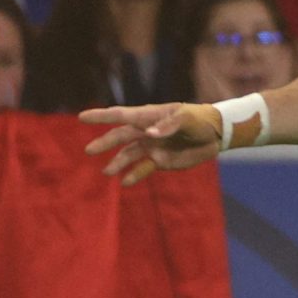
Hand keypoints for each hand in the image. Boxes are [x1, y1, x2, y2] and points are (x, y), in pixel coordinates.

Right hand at [81, 102, 225, 185]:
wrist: (215, 135)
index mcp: (148, 117)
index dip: (102, 116)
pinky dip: (134, 174)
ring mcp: (151, 146)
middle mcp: (145, 132)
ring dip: (117, 163)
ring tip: (107, 172)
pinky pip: (143, 168)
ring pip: (128, 155)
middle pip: (120, 137)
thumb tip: (149, 133)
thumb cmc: (199, 120)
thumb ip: (168, 125)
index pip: (121, 115)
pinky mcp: (160, 160)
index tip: (82, 117)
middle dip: (105, 143)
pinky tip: (125, 182)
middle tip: (89, 150)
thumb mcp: (187, 119)